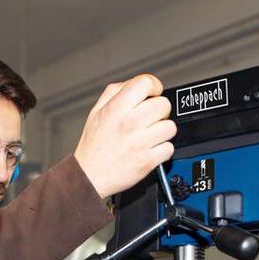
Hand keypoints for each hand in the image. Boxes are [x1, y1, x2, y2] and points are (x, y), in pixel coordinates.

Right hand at [73, 74, 175, 198]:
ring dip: (163, 131)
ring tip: (150, 135)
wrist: (89, 176)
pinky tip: (150, 149)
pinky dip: (162, 150)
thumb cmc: (93, 146)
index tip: (153, 93)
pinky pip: (169, 148)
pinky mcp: (147, 161)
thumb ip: (116, 92)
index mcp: (116, 108)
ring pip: (170, 126)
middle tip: (151, 118)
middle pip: (164, 104)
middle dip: (160, 110)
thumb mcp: (97, 111)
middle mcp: (129, 123)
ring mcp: (139, 143)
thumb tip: (137, 84)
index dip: (154, 86)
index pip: (146, 83)